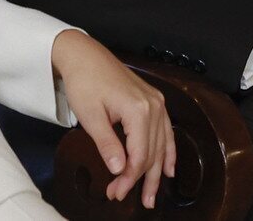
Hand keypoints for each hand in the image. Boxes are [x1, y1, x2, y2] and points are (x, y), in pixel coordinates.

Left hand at [51, 29, 175, 208]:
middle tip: (126, 199)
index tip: (115, 193)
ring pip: (161, 144)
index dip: (129, 179)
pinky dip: (168, 150)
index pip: (139, 156)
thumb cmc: (84, 82)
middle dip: (139, 179)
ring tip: (151, 195)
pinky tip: (169, 168)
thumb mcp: (90, 116)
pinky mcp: (152, 98)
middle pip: (151, 152)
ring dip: (156, 171)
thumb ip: (107, 144)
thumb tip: (121, 171)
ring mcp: (155, 101)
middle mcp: (153, 106)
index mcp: (138, 110)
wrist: (83, 54)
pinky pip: (166, 129)